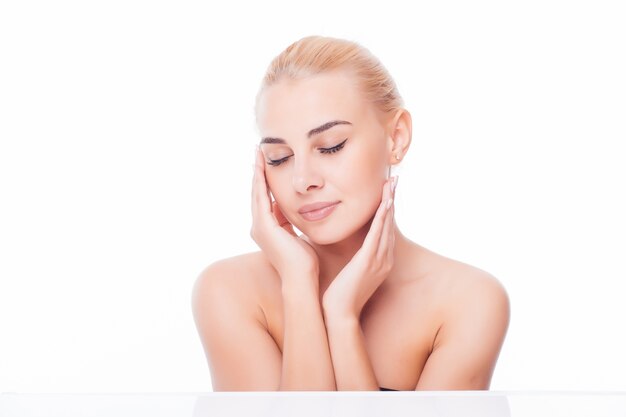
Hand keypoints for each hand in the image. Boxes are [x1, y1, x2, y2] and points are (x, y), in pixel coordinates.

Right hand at [250, 145, 319, 285]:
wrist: (302, 280)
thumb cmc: (306, 263)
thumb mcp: (300, 237)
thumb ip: (296, 225)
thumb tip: (302, 212)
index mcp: (269, 230)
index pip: (266, 199)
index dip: (266, 181)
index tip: (268, 164)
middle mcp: (259, 227)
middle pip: (257, 193)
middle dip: (258, 172)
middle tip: (258, 151)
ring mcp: (259, 227)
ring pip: (257, 193)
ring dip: (257, 172)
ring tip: (257, 154)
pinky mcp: (263, 227)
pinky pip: (261, 198)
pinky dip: (260, 182)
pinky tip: (260, 168)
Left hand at [321, 175, 397, 318]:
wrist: (339, 315)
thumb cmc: (338, 295)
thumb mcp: (348, 271)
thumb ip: (348, 256)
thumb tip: (336, 241)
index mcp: (378, 260)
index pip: (384, 229)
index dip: (386, 208)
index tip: (386, 190)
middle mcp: (383, 258)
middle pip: (390, 223)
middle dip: (392, 200)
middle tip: (394, 179)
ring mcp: (379, 260)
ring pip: (387, 225)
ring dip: (389, 203)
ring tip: (391, 184)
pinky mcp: (370, 261)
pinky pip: (378, 235)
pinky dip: (382, 218)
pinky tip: (385, 203)